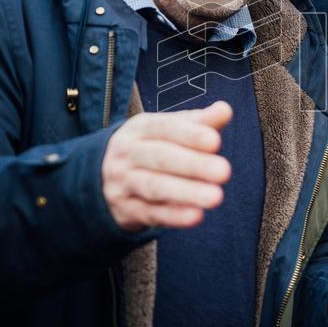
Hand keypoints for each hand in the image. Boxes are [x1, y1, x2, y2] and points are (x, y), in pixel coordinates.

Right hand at [102, 101, 232, 230]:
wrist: (102, 177)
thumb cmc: (150, 148)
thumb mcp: (168, 130)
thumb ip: (199, 122)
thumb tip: (225, 110)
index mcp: (140, 128)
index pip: (165, 128)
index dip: (190, 134)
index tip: (216, 141)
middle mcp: (128, 153)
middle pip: (160, 157)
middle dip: (193, 164)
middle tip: (224, 171)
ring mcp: (123, 183)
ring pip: (154, 187)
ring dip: (186, 192)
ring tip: (215, 197)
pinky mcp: (125, 210)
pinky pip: (150, 213)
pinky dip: (174, 216)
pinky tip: (196, 216)